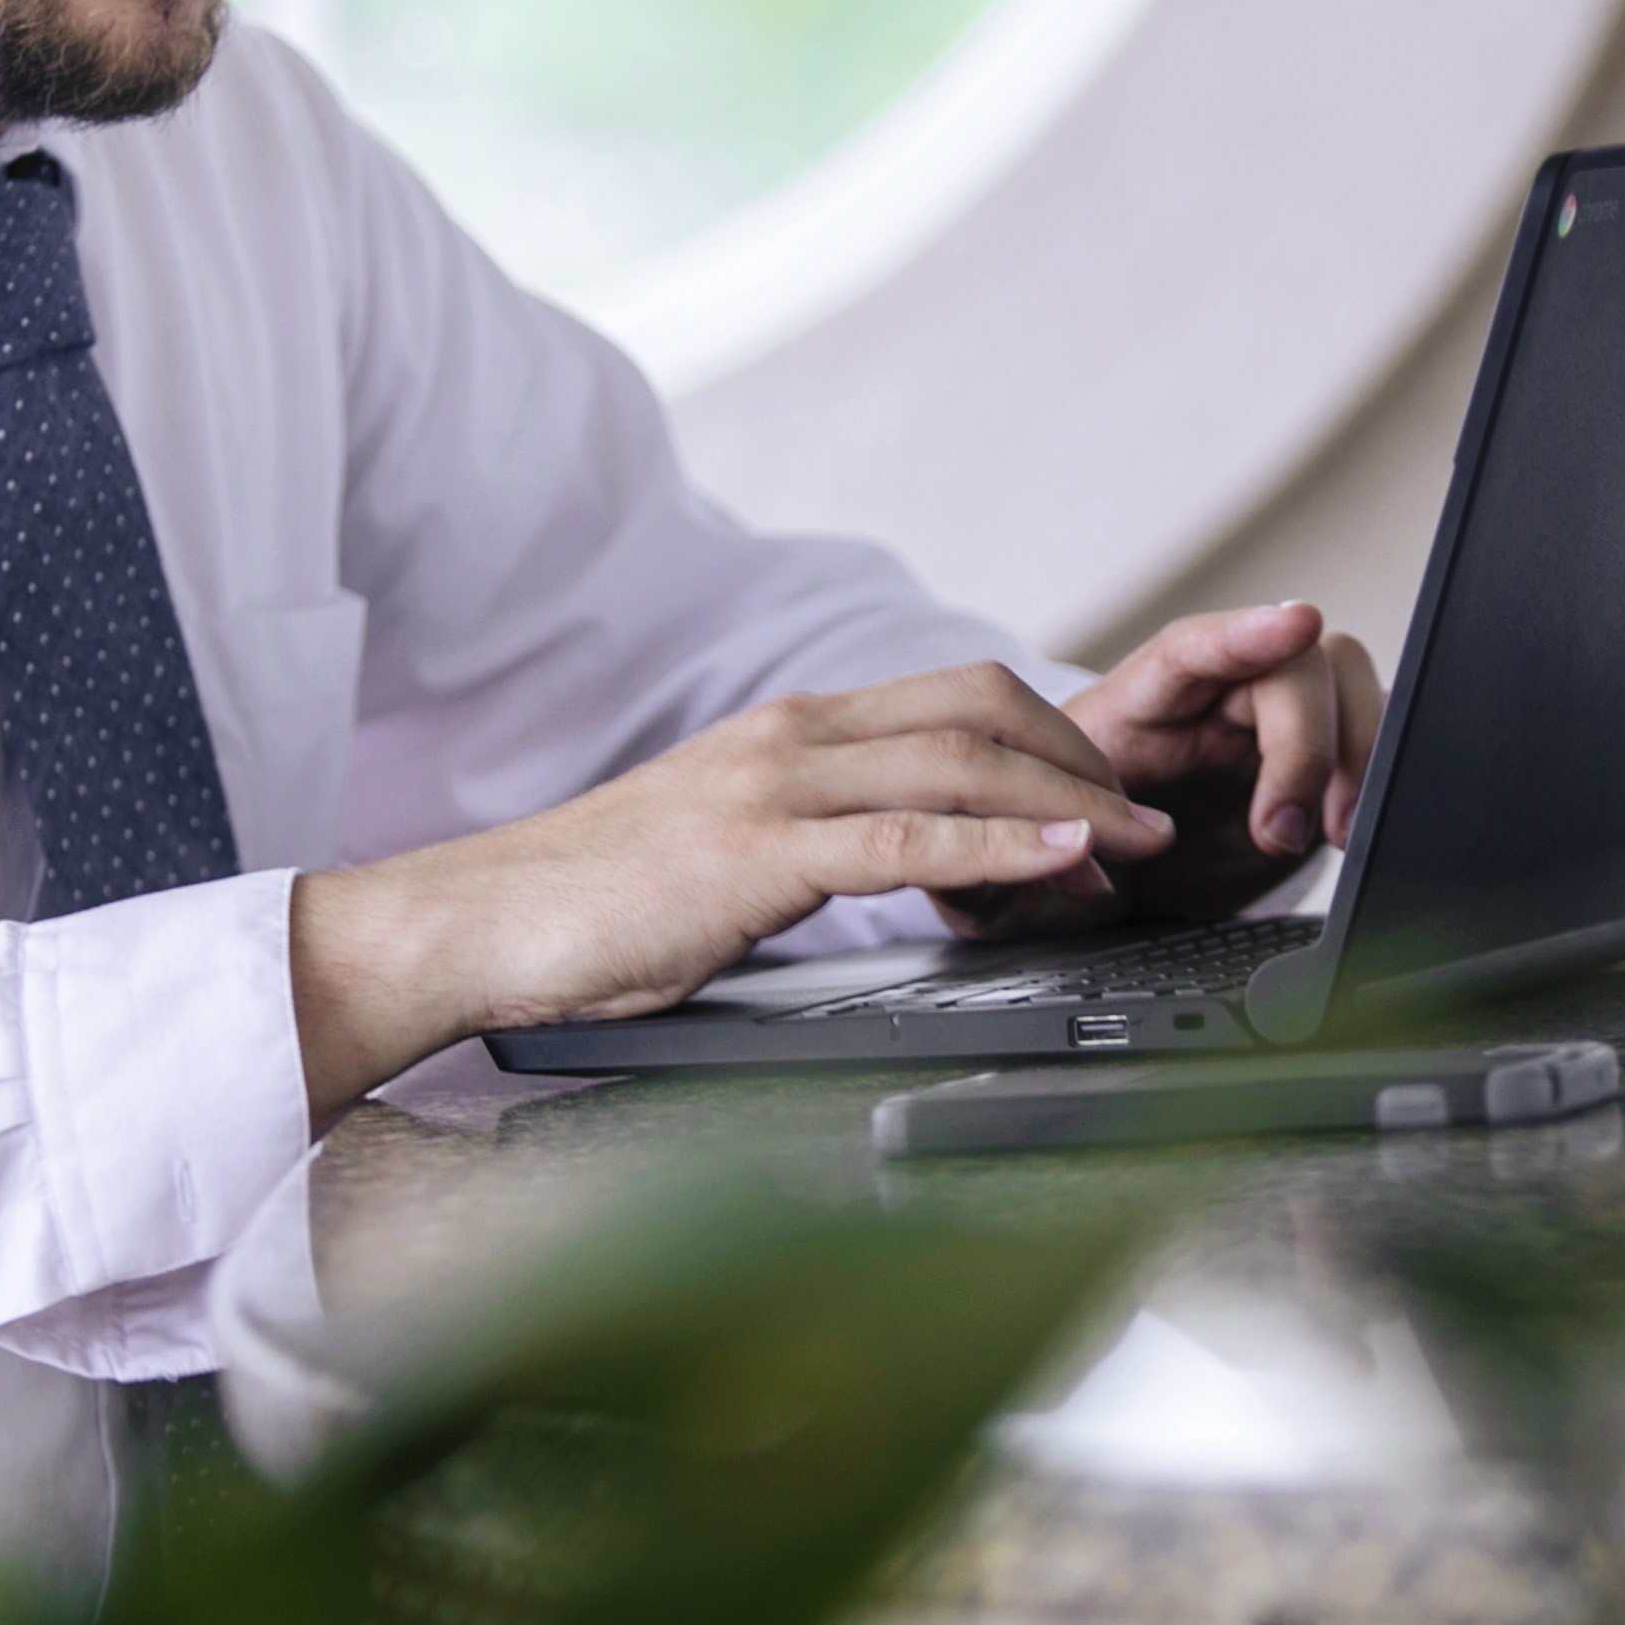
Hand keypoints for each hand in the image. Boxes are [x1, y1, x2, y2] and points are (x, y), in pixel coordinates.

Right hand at [285, 661, 1170, 1109]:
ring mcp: (775, 786)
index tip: (1108, 794)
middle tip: (1147, 818)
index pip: (956, 700)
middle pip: (981, 707)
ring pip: (961, 763)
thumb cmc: (592, 910)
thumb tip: (895, 872)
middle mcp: (793, 736)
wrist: (477, 925)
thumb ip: (810, 844)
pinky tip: (1061, 863)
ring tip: (1138, 846)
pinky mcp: (757, 853)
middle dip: (1084, 757)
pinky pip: (908, 839)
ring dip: (1069, 804)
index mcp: (790, 732)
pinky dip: (1001, 848)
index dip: (1052, 738)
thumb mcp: (725, 858)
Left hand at [934, 600, 1379, 937]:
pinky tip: (1341, 831)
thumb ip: (1009, 868)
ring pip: (1342, 681)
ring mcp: (1265, 723)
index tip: (1294, 623)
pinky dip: (1369, 775)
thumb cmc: (1057, 859)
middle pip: (1287, 663)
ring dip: (1348, 753)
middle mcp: (1210, 697)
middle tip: (1282, 830)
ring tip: (1323, 833)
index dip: (1243, 632)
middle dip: (1303, 742)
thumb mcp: (1019, 871)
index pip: (1191, 649)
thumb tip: (1047, 859)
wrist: (1102, 891)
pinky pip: (1366, 731)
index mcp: (1136, 704)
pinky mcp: (1312, 760)